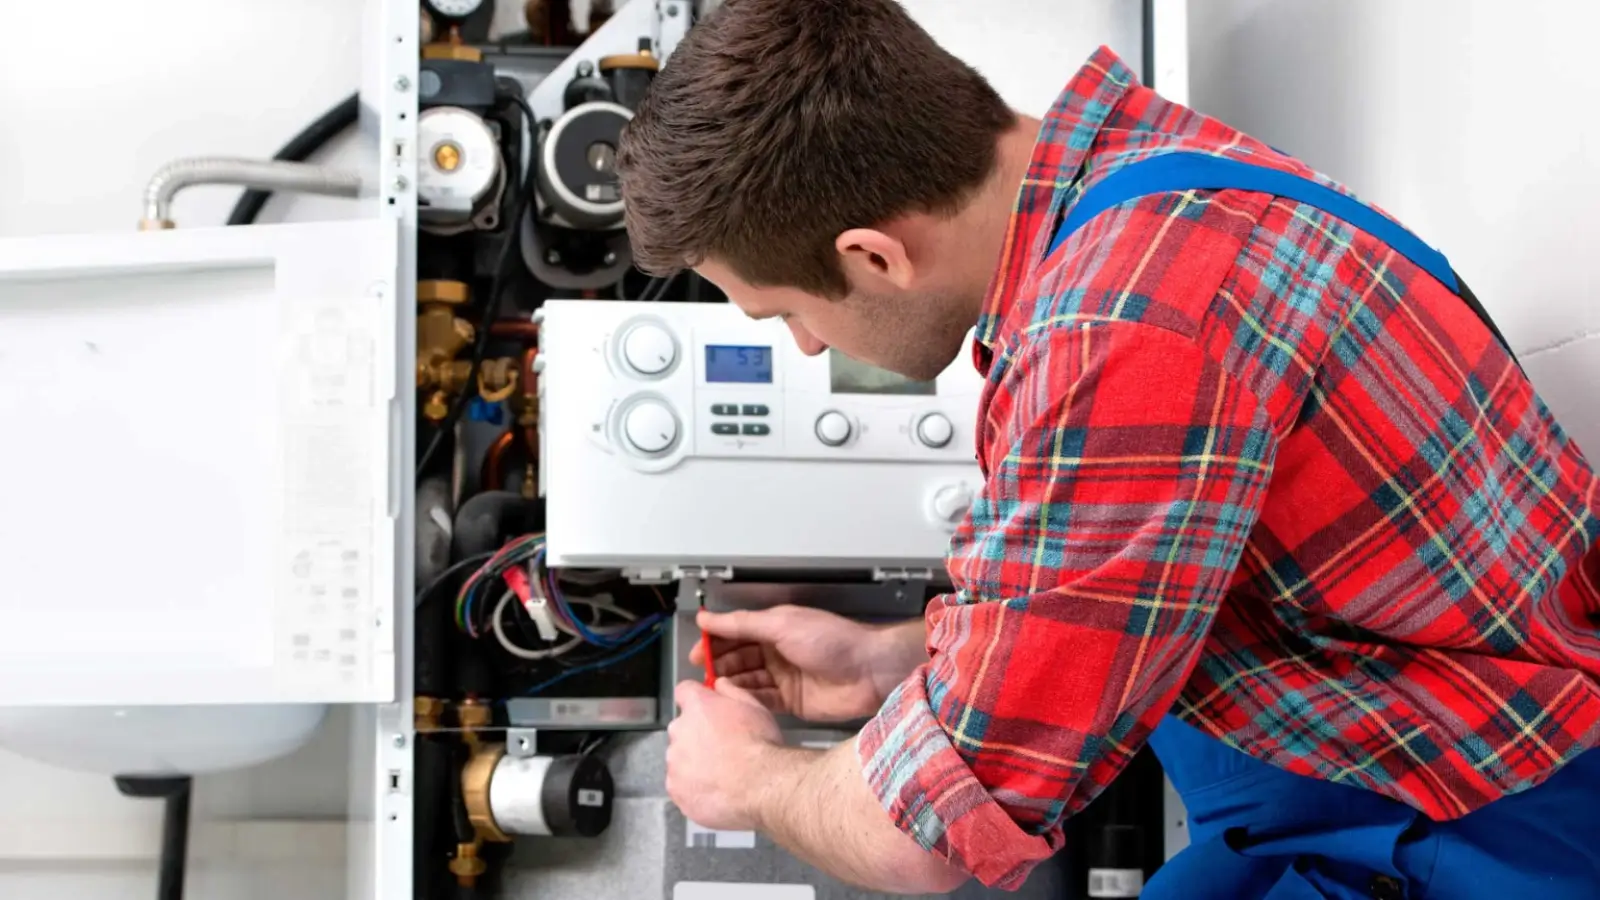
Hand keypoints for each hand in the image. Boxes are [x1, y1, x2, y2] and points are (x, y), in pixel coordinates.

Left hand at [667, 679, 784, 830]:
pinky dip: (693, 788)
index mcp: (697, 707)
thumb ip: (731, 691)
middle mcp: (678, 731)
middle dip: (697, 735)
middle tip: (722, 749)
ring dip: (694, 763)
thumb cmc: (759, 743)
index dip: (696, 699)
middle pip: (682, 728)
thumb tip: (718, 684)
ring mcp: (674, 763)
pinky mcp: (675, 790)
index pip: (684, 692)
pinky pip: (681, 786)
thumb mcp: (755, 707)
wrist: (759, 786)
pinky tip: (715, 792)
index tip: (708, 710)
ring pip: (680, 758)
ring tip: (721, 775)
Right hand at [691, 606, 925, 721]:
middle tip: (702, 674)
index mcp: (776, 627)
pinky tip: (734, 702)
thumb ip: (742, 623)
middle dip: (719, 665)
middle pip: (739, 658)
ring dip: (731, 684)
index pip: (737, 632)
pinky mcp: (792, 702)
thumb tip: (709, 618)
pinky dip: (747, 700)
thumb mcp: (782, 624)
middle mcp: (778, 651)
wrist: (869, 672)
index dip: (715, 641)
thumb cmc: (835, 641)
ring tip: (715, 689)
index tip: (698, 651)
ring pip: (748, 681)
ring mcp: (785, 677)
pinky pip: (762, 701)